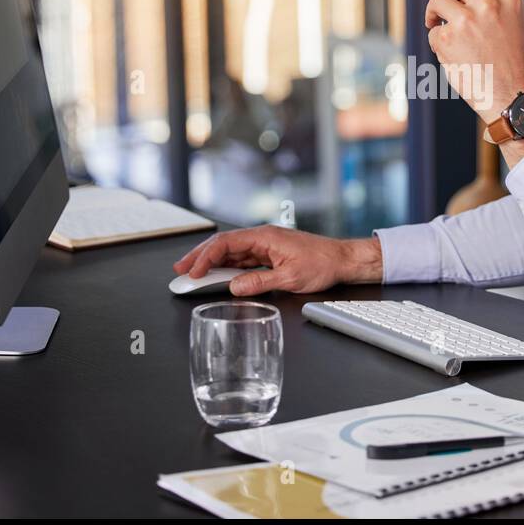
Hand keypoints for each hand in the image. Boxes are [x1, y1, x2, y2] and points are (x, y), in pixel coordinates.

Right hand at [172, 225, 381, 295]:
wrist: (343, 260)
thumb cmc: (323, 263)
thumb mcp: (290, 278)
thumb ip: (260, 282)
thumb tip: (235, 287)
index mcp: (265, 236)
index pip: (226, 243)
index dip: (205, 257)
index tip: (192, 271)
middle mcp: (262, 238)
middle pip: (223, 245)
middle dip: (200, 256)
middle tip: (180, 270)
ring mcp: (265, 246)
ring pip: (231, 253)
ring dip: (211, 262)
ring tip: (192, 274)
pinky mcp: (270, 255)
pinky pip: (242, 260)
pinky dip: (227, 268)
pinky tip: (217, 276)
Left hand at [425, 0, 523, 125]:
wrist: (512, 95)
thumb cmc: (513, 66)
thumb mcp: (515, 25)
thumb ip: (494, 7)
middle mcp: (487, 4)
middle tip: (442, 4)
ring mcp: (466, 20)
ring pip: (436, 0)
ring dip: (434, 14)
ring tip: (439, 28)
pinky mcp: (447, 38)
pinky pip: (433, 32)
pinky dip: (438, 43)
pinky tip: (452, 55)